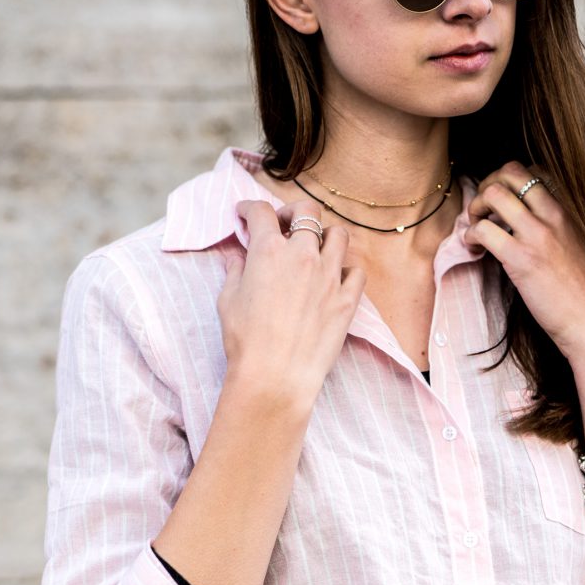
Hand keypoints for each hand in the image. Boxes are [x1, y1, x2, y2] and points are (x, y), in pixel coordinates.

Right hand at [218, 199, 366, 407]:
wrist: (275, 376)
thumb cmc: (246, 341)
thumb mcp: (228, 300)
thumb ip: (235, 271)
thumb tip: (238, 258)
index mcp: (268, 251)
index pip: (261, 212)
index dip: (250, 208)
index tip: (246, 215)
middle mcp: (302, 255)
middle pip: (307, 211)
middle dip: (293, 212)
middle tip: (284, 225)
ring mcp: (329, 276)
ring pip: (338, 235)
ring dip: (324, 236)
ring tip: (314, 250)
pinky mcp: (347, 299)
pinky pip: (356, 271)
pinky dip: (346, 271)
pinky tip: (333, 280)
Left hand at [462, 161, 584, 362]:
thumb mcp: (575, 249)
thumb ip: (555, 232)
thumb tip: (527, 230)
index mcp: (566, 212)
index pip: (534, 172)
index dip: (509, 181)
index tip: (502, 203)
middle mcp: (553, 216)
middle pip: (510, 171)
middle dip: (488, 184)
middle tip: (482, 209)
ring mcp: (537, 235)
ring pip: (493, 194)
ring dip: (475, 207)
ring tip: (475, 228)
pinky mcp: (521, 259)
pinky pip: (483, 230)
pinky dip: (470, 235)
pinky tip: (475, 249)